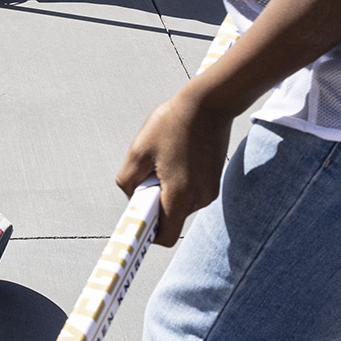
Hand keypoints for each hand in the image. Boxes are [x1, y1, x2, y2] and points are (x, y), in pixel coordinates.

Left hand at [115, 87, 233, 247]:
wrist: (209, 103)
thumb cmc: (172, 124)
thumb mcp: (138, 151)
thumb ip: (128, 182)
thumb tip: (131, 198)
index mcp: (180, 195)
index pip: (165, 236)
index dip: (146, 233)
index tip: (134, 223)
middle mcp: (199, 199)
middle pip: (169, 218)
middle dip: (152, 203)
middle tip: (146, 174)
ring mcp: (209, 190)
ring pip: (178, 204)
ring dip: (164, 190)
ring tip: (162, 159)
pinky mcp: (212, 180)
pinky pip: (188, 192)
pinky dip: (176, 182)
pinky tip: (174, 156)